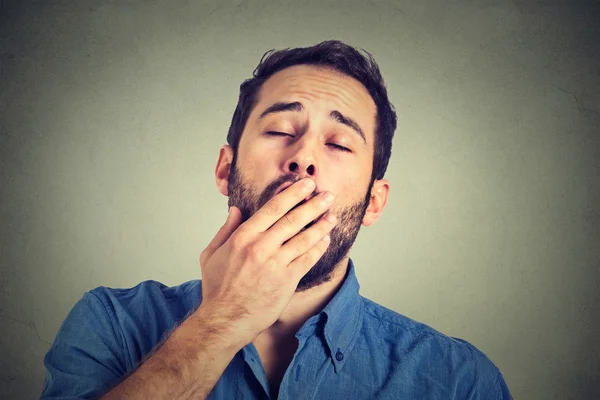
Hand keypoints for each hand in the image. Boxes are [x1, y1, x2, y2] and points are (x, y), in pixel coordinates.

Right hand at [197, 178, 336, 345]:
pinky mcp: (287, 280)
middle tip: (327, 195)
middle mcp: (261, 247)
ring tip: (332, 216)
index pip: (273, 208)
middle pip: (293, 219)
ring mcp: (276, 263)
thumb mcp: (211, 254)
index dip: (292, 194)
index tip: (304, 185)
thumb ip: (225, 229)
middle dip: (313, 204)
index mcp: (243, 236)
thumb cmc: (217, 288)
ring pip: (304, 238)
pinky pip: (308, 259)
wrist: (225, 319)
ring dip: (321, 225)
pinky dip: (319, 248)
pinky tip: (326, 240)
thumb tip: (236, 210)